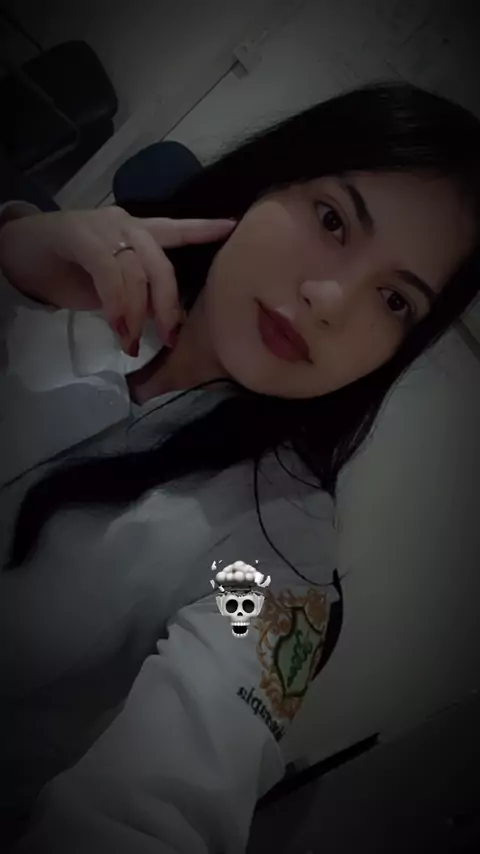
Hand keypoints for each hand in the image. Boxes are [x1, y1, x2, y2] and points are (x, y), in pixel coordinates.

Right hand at [0, 206, 236, 353]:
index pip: (175, 229)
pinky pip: (110, 271)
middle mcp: (125, 223)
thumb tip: (159, 324)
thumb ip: (133, 294)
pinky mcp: (79, 234)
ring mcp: (103, 226)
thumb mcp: (105, 285)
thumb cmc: (61, 270)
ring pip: (138, 270)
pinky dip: (117, 303)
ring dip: (138, 312)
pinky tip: (118, 326)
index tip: (233, 226)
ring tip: (131, 341)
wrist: (14, 254)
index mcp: (134, 232)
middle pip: (162, 264)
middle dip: (169, 305)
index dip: (203, 228)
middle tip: (169, 337)